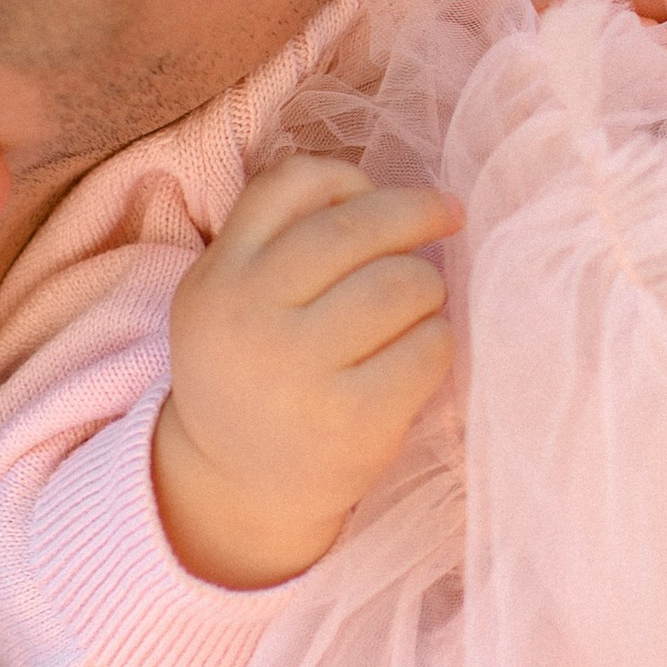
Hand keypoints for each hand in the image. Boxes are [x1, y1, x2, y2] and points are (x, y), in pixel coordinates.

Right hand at [154, 155, 460, 587]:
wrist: (238, 486)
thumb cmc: (254, 370)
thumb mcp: (229, 296)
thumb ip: (280, 237)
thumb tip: (383, 194)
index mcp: (219, 277)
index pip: (291, 184)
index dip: (350, 180)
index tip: (383, 196)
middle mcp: (252, 316)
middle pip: (357, 229)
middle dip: (417, 215)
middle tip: (447, 218)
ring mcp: (302, 370)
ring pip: (402, 284)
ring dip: (428, 285)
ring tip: (421, 303)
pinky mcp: (354, 418)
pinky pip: (428, 348)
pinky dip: (438, 339)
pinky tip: (422, 350)